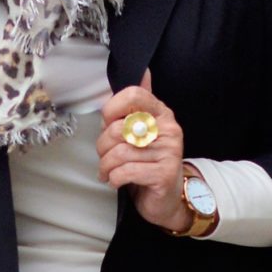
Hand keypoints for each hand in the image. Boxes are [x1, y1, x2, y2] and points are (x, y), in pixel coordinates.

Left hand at [97, 66, 188, 231]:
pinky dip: (114, 178)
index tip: (107, 124)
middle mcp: (168, 129)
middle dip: (103, 146)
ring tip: (107, 172)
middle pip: (119, 128)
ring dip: (106, 166)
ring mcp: (169, 152)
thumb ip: (137, 105)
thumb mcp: (141, 131)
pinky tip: (116, 181)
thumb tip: (144, 72)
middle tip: (104, 157)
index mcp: (161, 113)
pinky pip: (126, 171)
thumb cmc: (147, 163)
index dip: (112, 108)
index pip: (134, 94)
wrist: (167, 199)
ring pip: (119, 153)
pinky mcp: (164, 174)